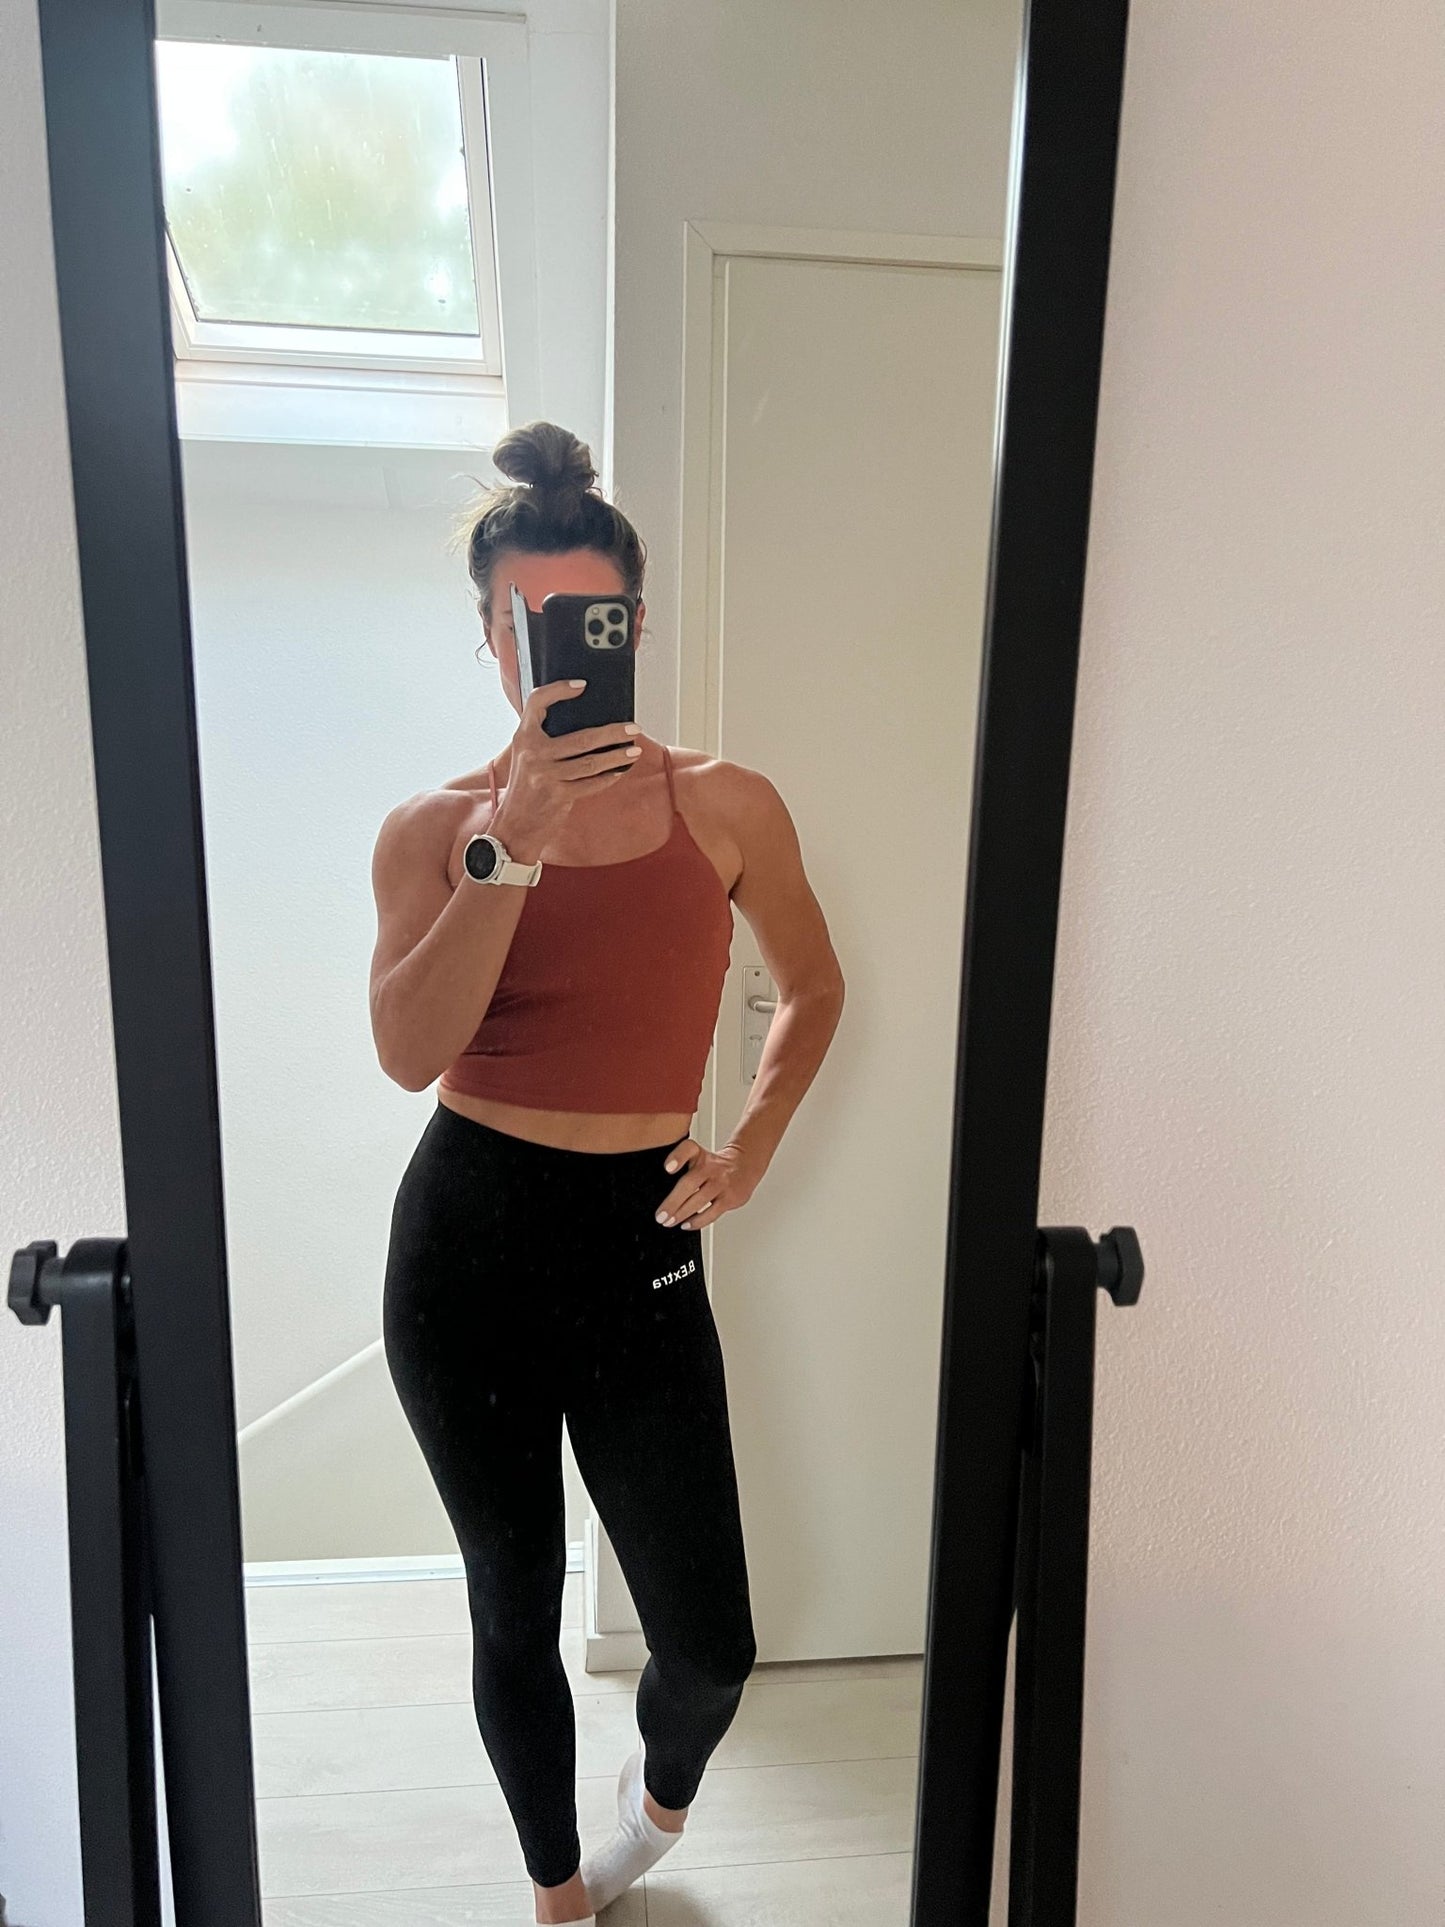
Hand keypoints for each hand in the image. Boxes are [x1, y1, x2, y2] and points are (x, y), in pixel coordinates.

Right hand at [491, 677, 640, 856]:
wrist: (514, 825)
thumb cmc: (525, 787)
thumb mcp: (526, 756)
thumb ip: (544, 739)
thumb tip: (584, 722)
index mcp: (523, 737)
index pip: (537, 702)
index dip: (559, 689)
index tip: (582, 686)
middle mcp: (533, 753)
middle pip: (582, 737)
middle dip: (613, 733)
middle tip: (633, 728)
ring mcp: (545, 775)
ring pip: (591, 762)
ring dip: (617, 756)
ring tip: (634, 750)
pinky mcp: (557, 795)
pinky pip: (591, 784)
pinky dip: (608, 777)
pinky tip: (619, 772)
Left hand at [655, 1139, 761, 1230]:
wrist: (744, 1165)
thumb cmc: (714, 1165)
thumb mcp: (698, 1156)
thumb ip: (680, 1165)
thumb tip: (656, 1188)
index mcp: (700, 1154)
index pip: (688, 1149)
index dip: (677, 1157)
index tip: (668, 1168)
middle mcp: (711, 1167)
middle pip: (690, 1183)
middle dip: (673, 1202)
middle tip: (660, 1215)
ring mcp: (721, 1183)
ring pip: (700, 1200)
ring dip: (682, 1214)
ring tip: (669, 1222)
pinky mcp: (729, 1198)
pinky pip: (712, 1212)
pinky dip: (698, 1221)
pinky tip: (686, 1224)